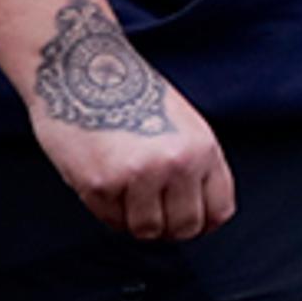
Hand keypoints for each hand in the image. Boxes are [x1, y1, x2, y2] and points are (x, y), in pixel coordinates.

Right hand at [24, 0, 235, 239]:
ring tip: (126, 193)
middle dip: (169, 228)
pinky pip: (111, 221)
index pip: (219, 210)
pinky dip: (107, 210)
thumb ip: (197, 167)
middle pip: (185, 227)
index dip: (203, 223)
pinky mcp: (101, 183)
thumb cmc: (131, 93)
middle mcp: (176, 163)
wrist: (82, 69)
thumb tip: (202, 213)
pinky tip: (104, 182)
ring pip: (147, 231)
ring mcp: (139, 175)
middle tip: (152, 211)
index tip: (189, 222)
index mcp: (203, 148)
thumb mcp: (184, 125)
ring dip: (136, 220)